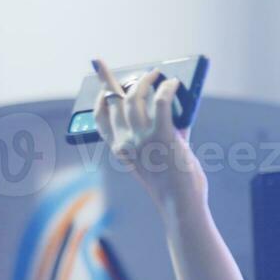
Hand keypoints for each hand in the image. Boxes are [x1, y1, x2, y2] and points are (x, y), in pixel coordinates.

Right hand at [92, 58, 204, 208]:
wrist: (180, 205)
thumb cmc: (172, 184)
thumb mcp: (155, 158)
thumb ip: (159, 133)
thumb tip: (170, 105)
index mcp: (119, 149)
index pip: (100, 117)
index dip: (99, 95)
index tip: (101, 76)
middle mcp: (125, 141)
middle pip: (117, 100)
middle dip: (127, 81)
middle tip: (146, 74)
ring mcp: (141, 138)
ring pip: (136, 96)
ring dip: (147, 81)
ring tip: (158, 75)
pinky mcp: (162, 136)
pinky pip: (161, 101)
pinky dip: (167, 88)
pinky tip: (173, 83)